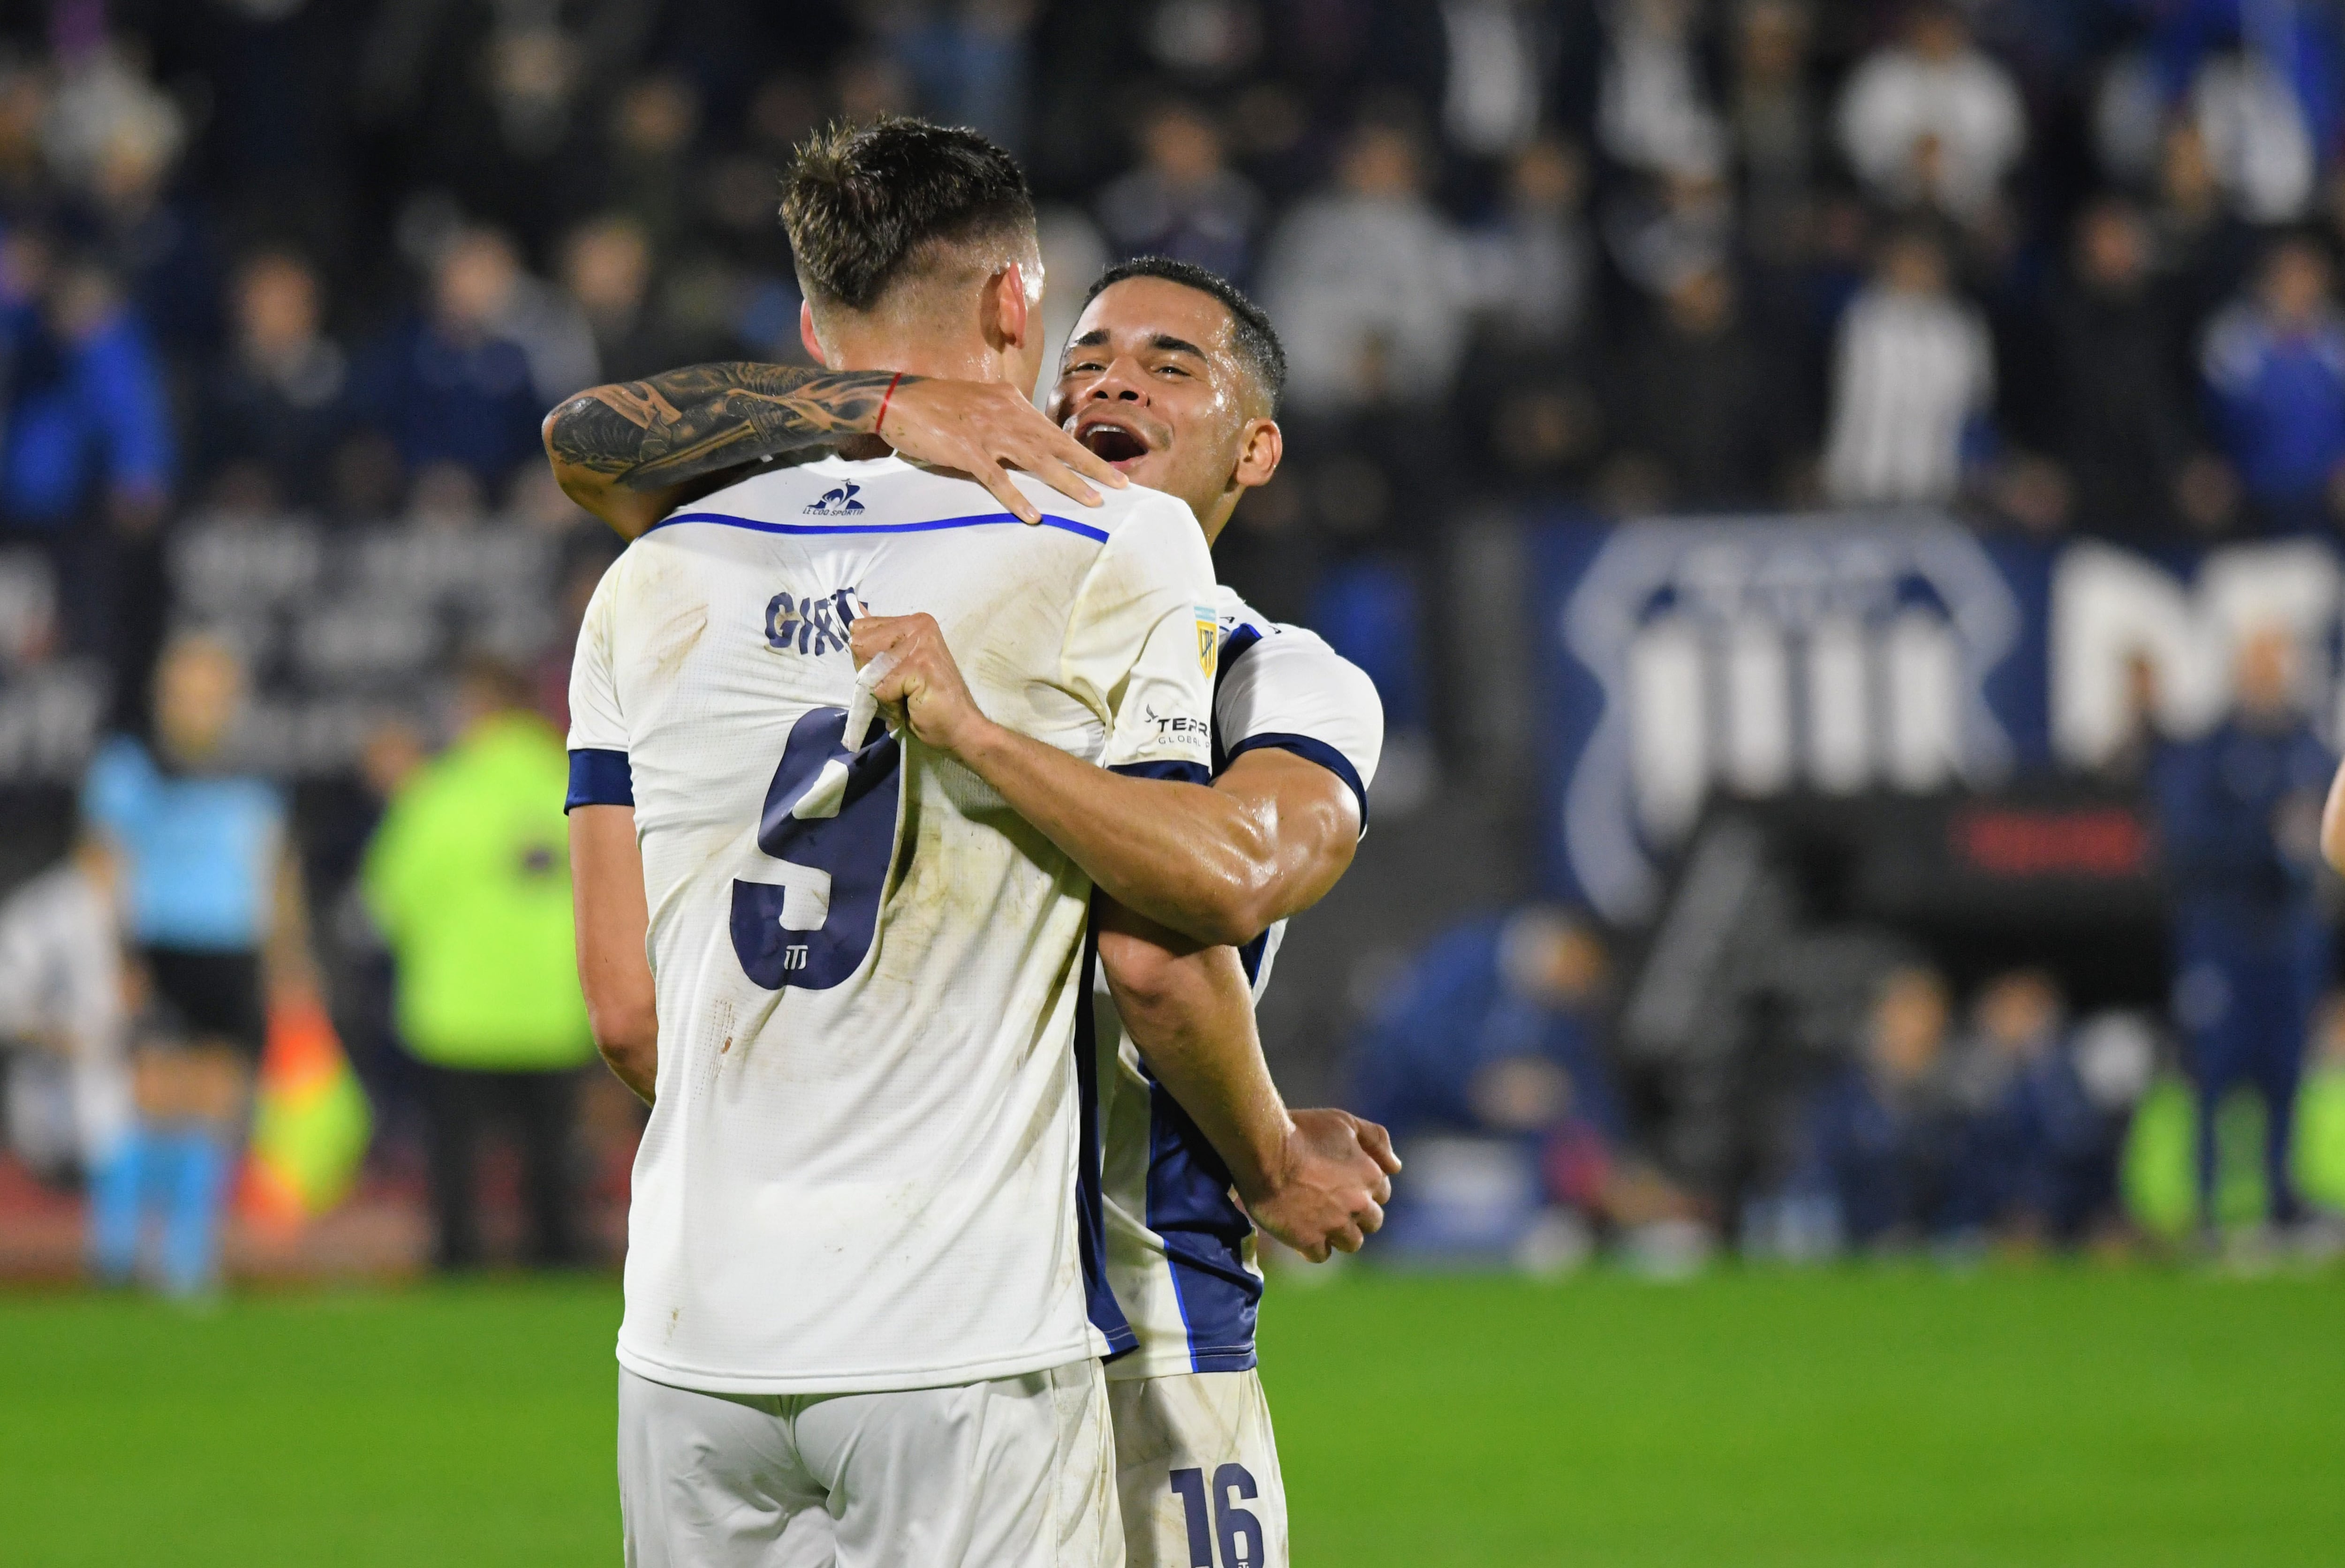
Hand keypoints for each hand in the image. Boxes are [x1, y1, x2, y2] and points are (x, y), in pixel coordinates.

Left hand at [849, 611, 993, 756]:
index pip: (861, 628)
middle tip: (899, 687)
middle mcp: (918, 626)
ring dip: (881, 690)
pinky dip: (891, 706)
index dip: (866, 658)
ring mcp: (920, 645)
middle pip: (860, 645)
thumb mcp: (899, 665)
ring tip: (906, 696)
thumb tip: (852, 626)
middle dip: (870, 673)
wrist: (962, 727)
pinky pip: (881, 689)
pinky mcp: (918, 666)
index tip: (892, 673)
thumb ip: (879, 646)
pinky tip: (912, 705)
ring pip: (869, 667)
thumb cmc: (929, 700)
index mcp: (914, 622)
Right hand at [874, 379, 1125, 524]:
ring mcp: (986, 431)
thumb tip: (1029, 442)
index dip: (1083, 451)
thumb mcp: (980, 404)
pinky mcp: (965, 450)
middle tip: (1120, 485)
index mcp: (1011, 401)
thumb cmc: (936, 405)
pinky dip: (1015, 497)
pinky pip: (996, 478)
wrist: (895, 398)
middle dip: (1091, 466)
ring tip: (1091, 501)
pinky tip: (1034, 515)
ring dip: (1066, 482)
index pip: (1054, 431)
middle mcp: (1006, 413)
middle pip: (1057, 444)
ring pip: (1036, 460)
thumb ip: (1006, 420)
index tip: (1108, 470)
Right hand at [1243, 1108, 1401, 1263]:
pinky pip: (1320, 1255)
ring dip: (1339, 1234)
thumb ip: (1376, 1139)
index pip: (1382, 1194)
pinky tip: (1300, 1232)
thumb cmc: (1302, 1130)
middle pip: (1372, 1222)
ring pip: (1352, 1243)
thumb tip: (1396, 1167)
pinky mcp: (1309, 1240)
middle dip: (1356, 1215)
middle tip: (1330, 1203)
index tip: (1342, 1183)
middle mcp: (1358, 1203)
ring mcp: (1335, 1224)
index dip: (1363, 1188)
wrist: (1263, 1149)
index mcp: (1370, 1176)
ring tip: (1317, 1220)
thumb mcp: (1343, 1122)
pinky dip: (1312, 1247)